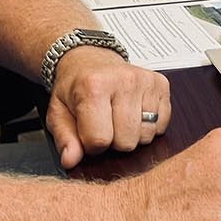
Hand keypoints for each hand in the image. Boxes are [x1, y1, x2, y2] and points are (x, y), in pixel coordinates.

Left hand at [46, 45, 170, 168]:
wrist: (91, 59)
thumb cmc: (76, 87)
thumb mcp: (58, 112)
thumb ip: (64, 138)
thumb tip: (70, 160)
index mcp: (93, 86)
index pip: (99, 140)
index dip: (91, 145)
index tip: (87, 133)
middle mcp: (123, 80)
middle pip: (126, 141)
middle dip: (114, 141)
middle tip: (105, 124)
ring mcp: (145, 81)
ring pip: (146, 135)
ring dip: (133, 135)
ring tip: (119, 118)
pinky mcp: (161, 84)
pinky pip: (162, 125)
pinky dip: (149, 126)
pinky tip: (135, 113)